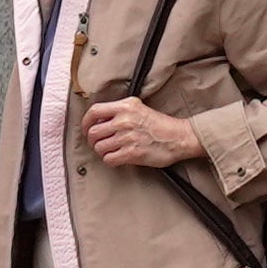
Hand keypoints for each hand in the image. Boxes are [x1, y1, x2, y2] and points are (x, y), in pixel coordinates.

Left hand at [84, 98, 204, 168]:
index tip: (87, 129)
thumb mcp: (140, 108)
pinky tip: (118, 157)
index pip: (94, 111)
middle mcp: (124, 120)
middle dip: (93, 140)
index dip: (85, 122)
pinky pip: (109, 159)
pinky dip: (111, 160)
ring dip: (103, 151)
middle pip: (93, 132)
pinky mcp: (132, 153)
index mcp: (126, 107)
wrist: (181, 137)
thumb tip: (100, 120)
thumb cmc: (162, 125)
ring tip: (111, 150)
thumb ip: (120, 110)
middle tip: (99, 143)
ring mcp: (127, 137)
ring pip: (99, 147)